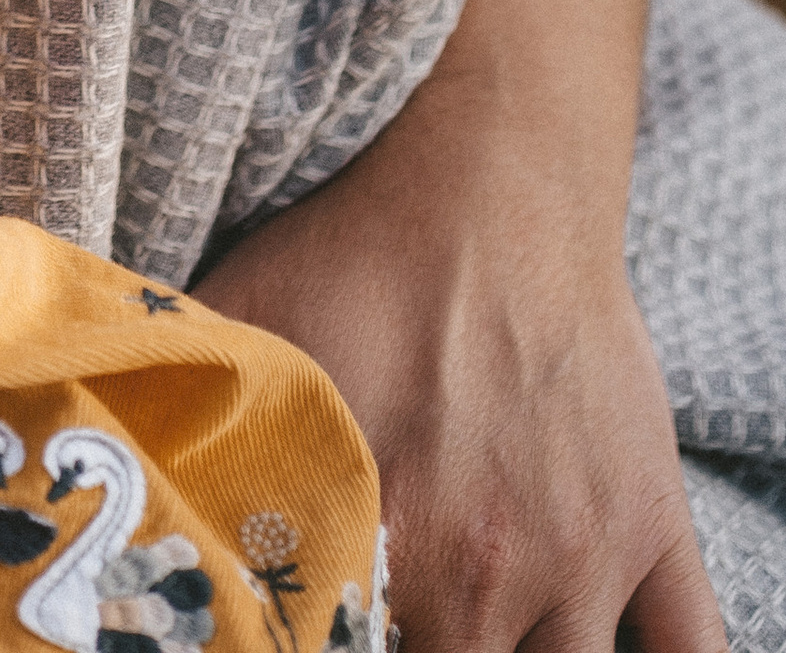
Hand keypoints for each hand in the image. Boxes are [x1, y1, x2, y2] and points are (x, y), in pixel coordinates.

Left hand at [196, 148, 720, 652]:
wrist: (488, 179)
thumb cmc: (353, 255)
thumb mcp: (243, 336)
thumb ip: (194, 433)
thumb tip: (131, 484)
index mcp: (383, 544)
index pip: (350, 648)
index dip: (332, 635)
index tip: (330, 609)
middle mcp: (490, 573)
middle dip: (427, 649)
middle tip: (403, 609)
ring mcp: (587, 557)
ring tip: (477, 621)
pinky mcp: (655, 526)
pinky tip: (592, 645)